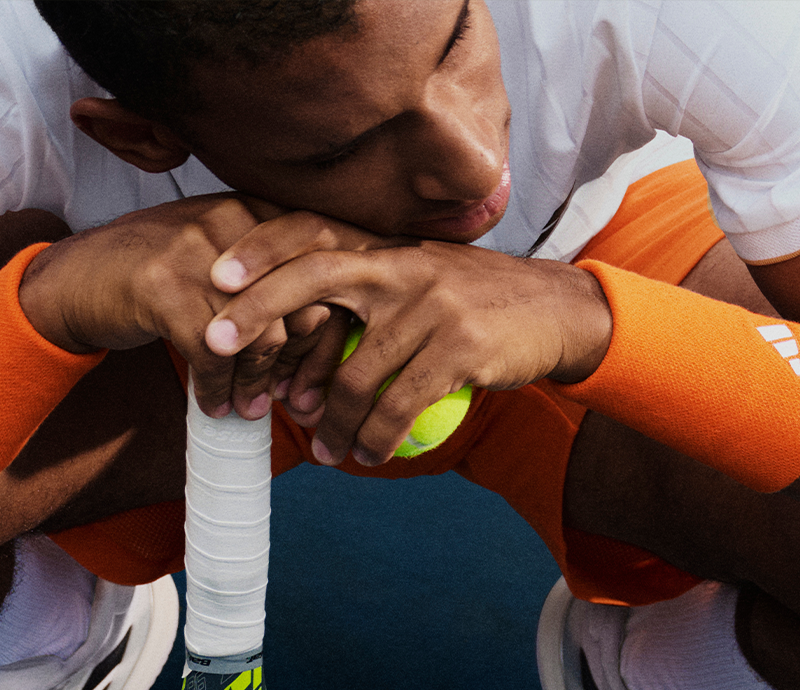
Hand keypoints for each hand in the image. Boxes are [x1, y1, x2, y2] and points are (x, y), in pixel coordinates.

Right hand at [16, 197, 400, 418]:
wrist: (81, 274)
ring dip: (256, 382)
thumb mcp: (224, 260)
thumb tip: (329, 327)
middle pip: (300, 306)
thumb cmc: (166, 274)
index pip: (320, 276)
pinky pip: (214, 354)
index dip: (324, 331)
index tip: (311, 369)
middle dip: (295, 361)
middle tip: (284, 394)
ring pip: (261, 334)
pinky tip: (214, 404)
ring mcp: (199, 252)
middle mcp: (235, 223)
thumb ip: (275, 280)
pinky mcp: (165, 286)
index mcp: (260, 212)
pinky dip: (216, 389)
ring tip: (249, 407)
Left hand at [205, 241, 612, 464]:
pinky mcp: (460, 348)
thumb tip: (309, 330)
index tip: (214, 283)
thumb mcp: (424, 278)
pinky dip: (376, 437)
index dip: (260, 256)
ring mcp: (432, 307)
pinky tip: (370, 454)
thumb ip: (372, 290)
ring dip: (331, 424)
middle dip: (261, 318)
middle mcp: (405, 268)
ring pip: (356, 375)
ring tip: (325, 452)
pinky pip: (398, 405)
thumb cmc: (475, 300)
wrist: (553, 310)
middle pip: (315, 284)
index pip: (313, 239)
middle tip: (220, 352)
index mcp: (390, 249)